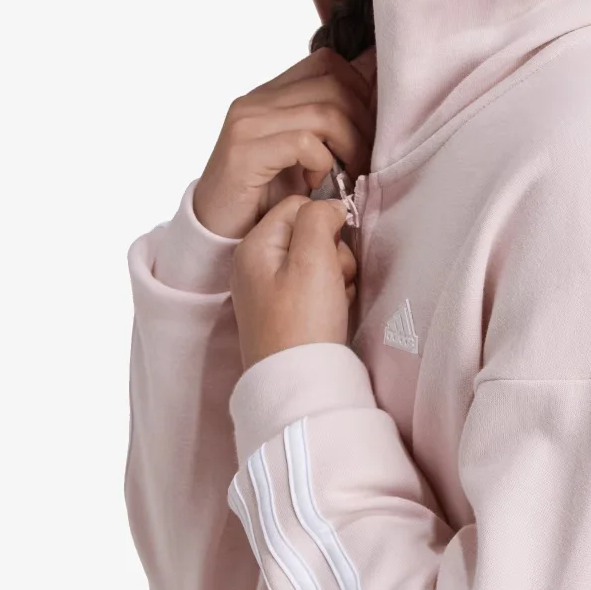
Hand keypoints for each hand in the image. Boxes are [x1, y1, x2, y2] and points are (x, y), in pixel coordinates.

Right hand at [193, 46, 375, 240]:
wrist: (216, 232)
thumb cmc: (265, 196)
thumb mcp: (303, 153)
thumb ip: (328, 125)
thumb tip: (378, 102)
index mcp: (271, 94)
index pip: (327, 61)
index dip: (361, 88)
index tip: (372, 125)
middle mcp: (256, 100)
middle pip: (334, 85)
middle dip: (364, 122)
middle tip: (366, 156)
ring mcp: (248, 123)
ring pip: (324, 113)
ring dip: (350, 145)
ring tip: (349, 171)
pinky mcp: (244, 152)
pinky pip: (303, 143)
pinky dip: (322, 163)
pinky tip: (315, 183)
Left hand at [232, 194, 357, 369]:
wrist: (301, 383)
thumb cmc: (303, 322)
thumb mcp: (312, 259)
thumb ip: (319, 219)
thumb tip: (330, 207)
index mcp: (255, 247)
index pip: (297, 206)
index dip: (324, 220)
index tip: (333, 246)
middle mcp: (257, 266)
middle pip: (308, 232)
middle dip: (332, 250)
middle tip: (332, 277)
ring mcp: (270, 290)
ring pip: (317, 258)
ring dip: (335, 272)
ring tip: (333, 297)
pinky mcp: (286, 310)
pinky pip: (317, 284)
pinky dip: (331, 293)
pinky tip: (333, 309)